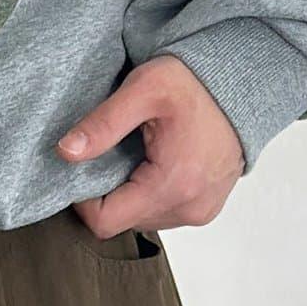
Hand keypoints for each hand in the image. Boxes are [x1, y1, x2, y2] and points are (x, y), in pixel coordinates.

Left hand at [55, 57, 245, 240]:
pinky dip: (150, 192)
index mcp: (173, 185)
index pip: (106, 222)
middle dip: (108, 191)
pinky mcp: (206, 207)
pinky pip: (164, 212)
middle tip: (111, 151)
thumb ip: (102, 124)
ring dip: (130, 192)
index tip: (82, 166)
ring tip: (136, 153)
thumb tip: (66, 152)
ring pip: (142, 219)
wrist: (240, 83)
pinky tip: (153, 160)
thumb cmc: (194, 83)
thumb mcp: (143, 90)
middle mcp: (190, 207)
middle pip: (123, 221)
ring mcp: (201, 210)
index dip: (83, 199)